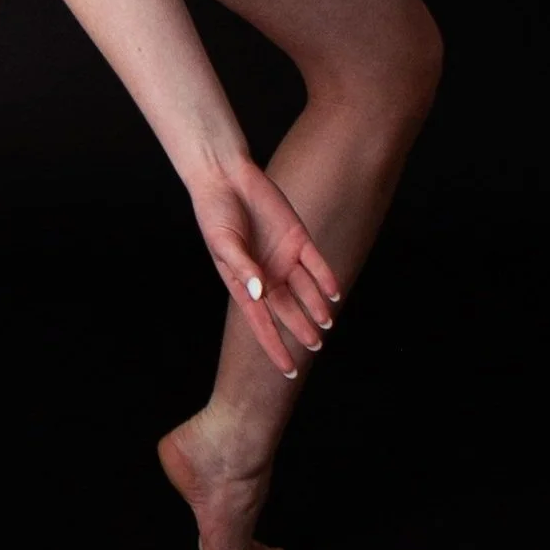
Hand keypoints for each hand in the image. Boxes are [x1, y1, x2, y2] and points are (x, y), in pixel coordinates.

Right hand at [190, 154, 343, 375]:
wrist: (227, 178)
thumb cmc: (216, 215)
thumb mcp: (223, 245)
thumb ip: (242, 268)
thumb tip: (258, 293)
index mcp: (244, 283)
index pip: (261, 323)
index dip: (275, 347)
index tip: (289, 371)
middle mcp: (267, 275)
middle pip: (287, 310)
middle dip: (300, 330)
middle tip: (314, 347)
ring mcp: (284, 257)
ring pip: (305, 290)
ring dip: (316, 307)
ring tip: (326, 324)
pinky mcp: (298, 238)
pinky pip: (316, 263)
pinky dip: (326, 278)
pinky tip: (334, 293)